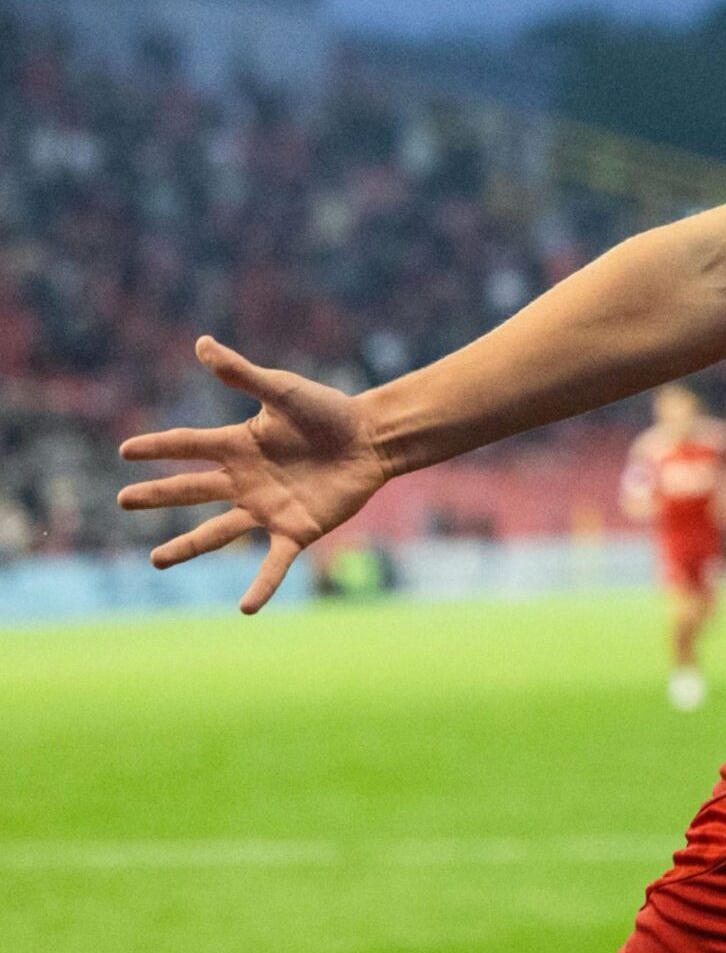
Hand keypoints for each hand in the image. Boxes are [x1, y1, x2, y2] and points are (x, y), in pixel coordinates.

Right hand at [117, 336, 391, 612]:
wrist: (374, 439)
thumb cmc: (329, 412)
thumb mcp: (283, 390)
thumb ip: (242, 375)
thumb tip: (201, 343)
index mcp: (239, 446)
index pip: (188, 446)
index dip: (158, 448)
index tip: (125, 451)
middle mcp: (246, 480)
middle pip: (192, 490)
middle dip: (158, 496)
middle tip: (123, 500)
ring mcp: (268, 508)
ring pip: (219, 533)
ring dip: (188, 547)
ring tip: (156, 561)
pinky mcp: (297, 529)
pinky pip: (274, 563)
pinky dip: (261, 586)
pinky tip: (245, 609)